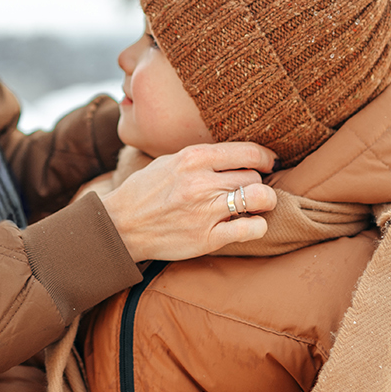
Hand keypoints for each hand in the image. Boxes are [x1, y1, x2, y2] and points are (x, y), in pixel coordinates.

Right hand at [99, 142, 277, 262]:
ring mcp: (206, 211)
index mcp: (193, 158)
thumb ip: (202, 157)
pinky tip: (248, 225)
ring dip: (264, 201)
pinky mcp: (207, 238)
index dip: (266, 158)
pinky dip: (257, 226)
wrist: (120, 226)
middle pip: (255, 176)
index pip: (248, 153)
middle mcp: (202, 182)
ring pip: (260, 198)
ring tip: (256, 205)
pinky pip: (250, 229)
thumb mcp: (169, 161)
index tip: (270, 163)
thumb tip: (236, 156)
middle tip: (249, 188)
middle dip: (258, 182)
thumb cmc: (145, 192)